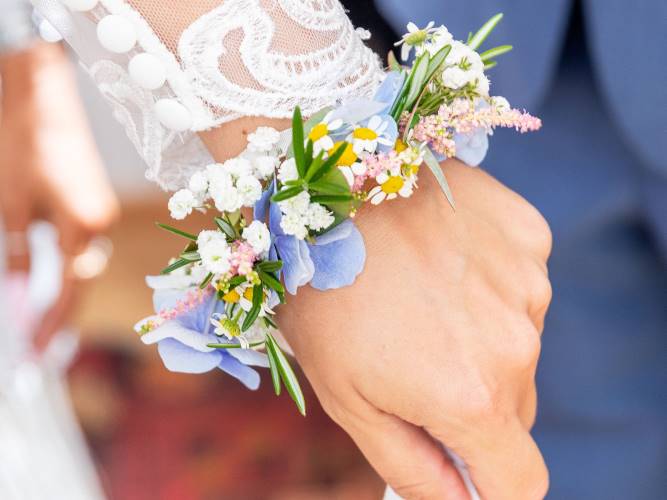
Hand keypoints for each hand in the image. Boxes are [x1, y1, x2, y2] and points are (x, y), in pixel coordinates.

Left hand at [0, 42, 118, 350]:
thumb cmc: (22, 145)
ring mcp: (102, 210)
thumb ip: (18, 255)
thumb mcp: (9, 206)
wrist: (42, 94)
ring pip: (86, 264)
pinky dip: (68, 268)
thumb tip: (19, 296)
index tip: (35, 356)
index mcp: (85, 225)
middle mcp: (103, 222)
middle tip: (41, 349)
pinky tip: (53, 282)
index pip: (71, 289)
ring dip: (66, 294)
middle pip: (85, 281)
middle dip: (62, 316)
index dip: (52, 324)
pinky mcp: (94, 199)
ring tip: (44, 324)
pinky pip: (84, 244)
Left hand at [277, 160, 551, 498]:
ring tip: (417, 298)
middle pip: (515, 411)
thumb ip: (411, 465)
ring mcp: (528, 282)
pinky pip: (518, 286)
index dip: (491, 484)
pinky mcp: (528, 235)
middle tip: (413, 361)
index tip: (461, 463)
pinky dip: (487, 287)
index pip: (520, 481)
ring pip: (517, 344)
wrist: (325, 181)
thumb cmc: (321, 292)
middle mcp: (516, 342)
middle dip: (472, 403)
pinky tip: (439, 260)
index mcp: (470, 395)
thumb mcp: (346, 397)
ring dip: (478, 339)